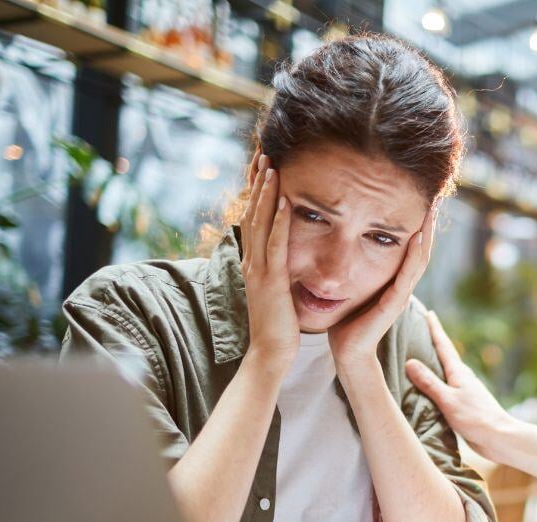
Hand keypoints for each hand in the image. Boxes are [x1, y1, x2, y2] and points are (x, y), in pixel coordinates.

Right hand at [239, 152, 297, 372]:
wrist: (270, 355)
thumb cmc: (277, 328)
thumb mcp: (275, 293)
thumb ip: (276, 273)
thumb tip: (281, 259)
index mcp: (254, 264)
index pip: (254, 219)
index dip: (256, 192)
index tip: (262, 167)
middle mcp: (252, 262)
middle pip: (252, 213)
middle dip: (258, 182)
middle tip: (263, 152)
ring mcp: (260, 270)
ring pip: (261, 223)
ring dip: (266, 193)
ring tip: (271, 165)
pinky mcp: (272, 280)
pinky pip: (276, 245)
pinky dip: (279, 221)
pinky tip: (284, 201)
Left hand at [329, 205, 436, 374]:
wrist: (348, 353)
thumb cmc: (347, 322)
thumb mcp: (353, 287)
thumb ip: (355, 269)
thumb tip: (343, 243)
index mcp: (394, 281)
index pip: (411, 247)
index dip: (418, 224)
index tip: (422, 198)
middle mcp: (402, 285)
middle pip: (422, 248)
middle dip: (429, 223)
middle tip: (436, 196)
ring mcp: (401, 294)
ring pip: (420, 258)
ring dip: (427, 233)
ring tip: (432, 210)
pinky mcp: (394, 303)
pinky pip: (407, 275)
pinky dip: (414, 255)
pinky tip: (418, 236)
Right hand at [404, 309, 514, 460]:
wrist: (499, 438)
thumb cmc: (475, 418)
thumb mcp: (448, 400)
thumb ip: (429, 382)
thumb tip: (410, 362)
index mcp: (459, 372)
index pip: (444, 345)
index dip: (435, 329)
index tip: (428, 312)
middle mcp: (462, 377)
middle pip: (445, 355)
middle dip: (433, 342)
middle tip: (421, 329)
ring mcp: (465, 390)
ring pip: (445, 371)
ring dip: (434, 362)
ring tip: (421, 356)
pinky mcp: (465, 404)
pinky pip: (446, 386)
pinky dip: (436, 380)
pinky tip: (431, 387)